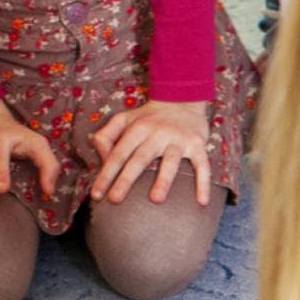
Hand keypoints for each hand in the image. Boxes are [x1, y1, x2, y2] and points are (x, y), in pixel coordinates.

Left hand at [92, 99, 212, 206]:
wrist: (183, 98)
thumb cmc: (149, 117)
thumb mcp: (123, 119)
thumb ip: (106, 136)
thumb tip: (102, 160)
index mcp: (137, 129)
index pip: (118, 154)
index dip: (106, 174)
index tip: (96, 194)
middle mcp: (157, 133)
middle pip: (140, 159)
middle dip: (126, 180)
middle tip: (115, 200)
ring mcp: (179, 139)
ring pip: (171, 162)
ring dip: (163, 180)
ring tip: (155, 200)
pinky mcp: (197, 144)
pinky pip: (202, 165)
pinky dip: (203, 183)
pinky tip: (202, 201)